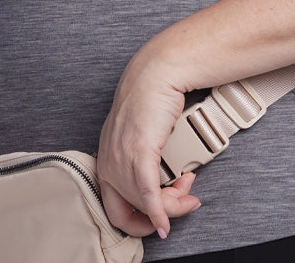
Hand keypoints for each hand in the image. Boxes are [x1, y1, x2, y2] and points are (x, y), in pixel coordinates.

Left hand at [97, 51, 200, 238]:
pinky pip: (149, 195)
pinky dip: (160, 212)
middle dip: (165, 209)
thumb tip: (160, 180)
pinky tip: (167, 222)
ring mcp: (122, 158)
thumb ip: (138, 157)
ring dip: (173, 203)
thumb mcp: (135, 133)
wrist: (156, 72)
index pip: (114, 207)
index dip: (139, 219)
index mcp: (105, 158)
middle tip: (186, 197)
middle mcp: (109, 161)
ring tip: (189, 186)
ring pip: (147, 202)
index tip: (160, 214)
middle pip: (134, 208)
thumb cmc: (149, 97)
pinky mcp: (140, 152)